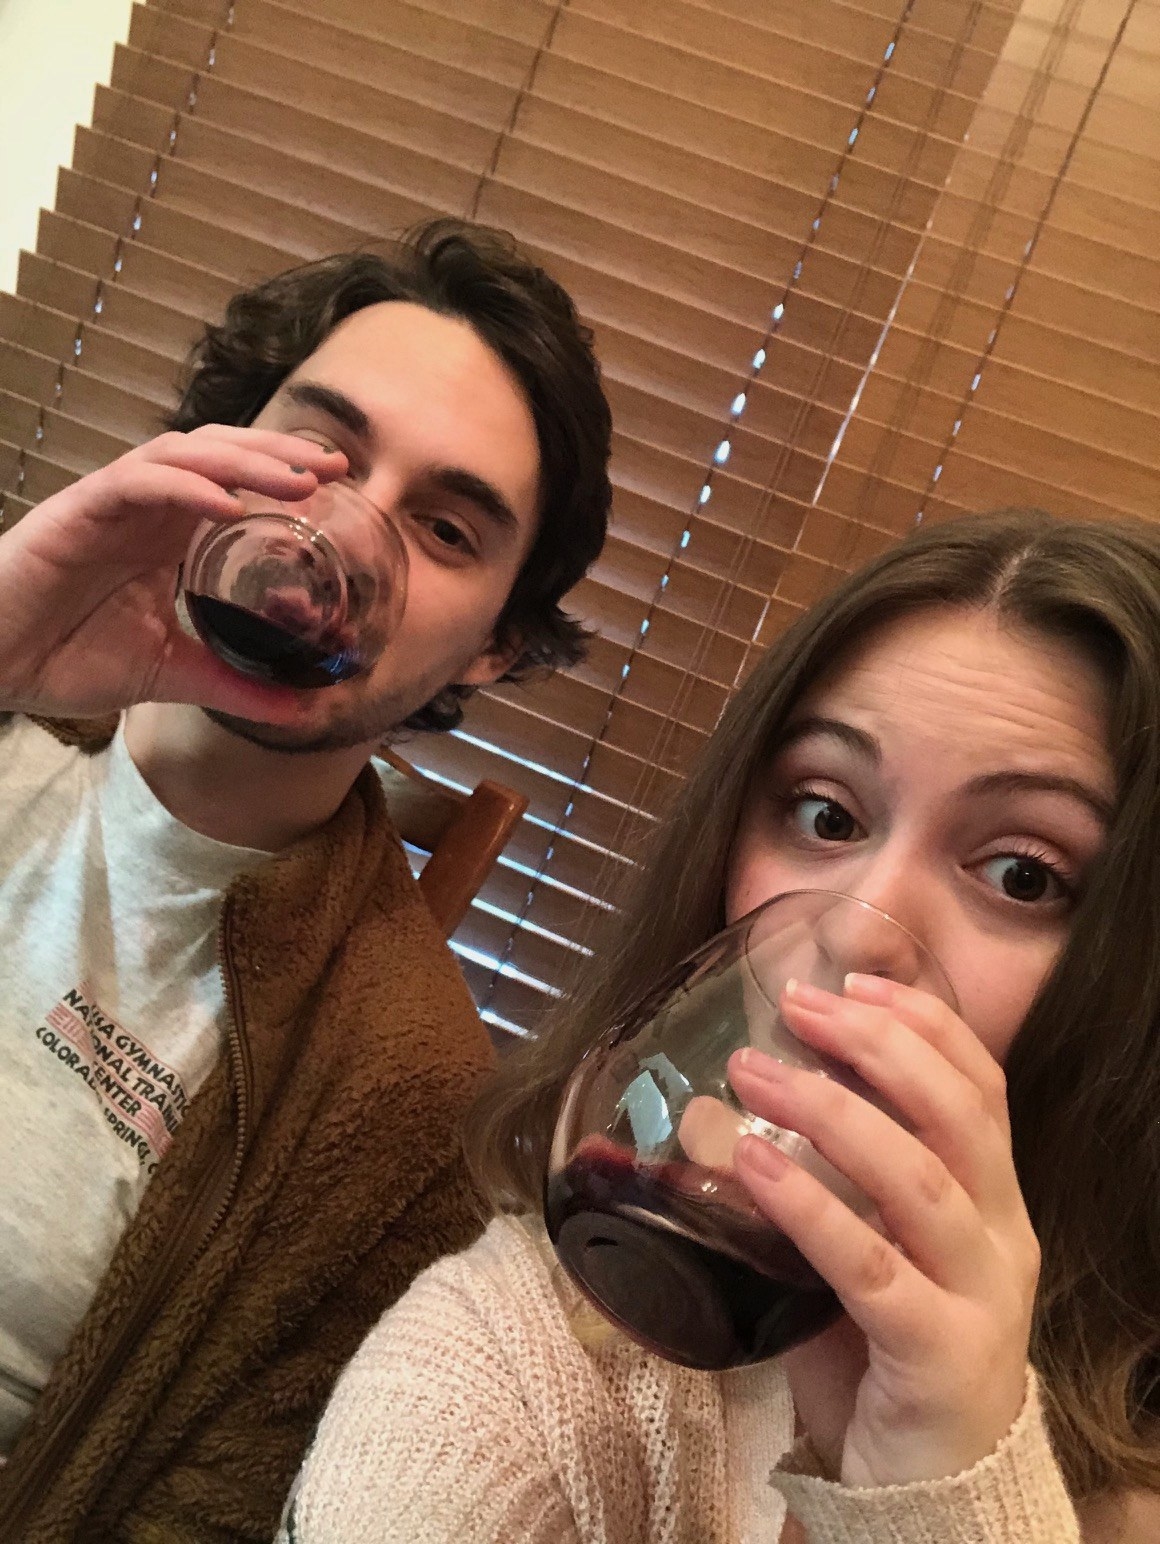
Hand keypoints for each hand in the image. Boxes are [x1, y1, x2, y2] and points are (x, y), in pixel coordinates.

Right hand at [0, 426, 346, 719]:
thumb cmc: (66, 658)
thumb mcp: (168, 674)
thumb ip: (232, 685)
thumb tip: (300, 713)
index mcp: (168, 535)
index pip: (235, 484)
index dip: (283, 476)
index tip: (339, 485)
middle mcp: (146, 509)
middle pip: (220, 455)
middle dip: (279, 455)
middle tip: (335, 467)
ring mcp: (112, 504)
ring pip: (185, 456)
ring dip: (244, 461)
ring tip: (296, 479)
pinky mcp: (78, 511)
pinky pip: (138, 484)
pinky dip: (186, 487)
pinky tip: (228, 504)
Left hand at [728, 973, 1039, 1488]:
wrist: (924, 1489)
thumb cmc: (881, 1350)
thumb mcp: (870, 1245)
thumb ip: (830, 1179)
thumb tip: (732, 1098)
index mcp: (991, 1199)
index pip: (980, 1085)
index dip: (922, 1023)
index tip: (854, 978)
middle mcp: (1002, 1237)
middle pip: (956, 1114)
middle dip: (875, 1044)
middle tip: (796, 1005)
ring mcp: (980, 1298)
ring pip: (917, 1179)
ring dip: (831, 1111)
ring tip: (754, 1071)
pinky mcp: (940, 1356)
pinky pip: (870, 1268)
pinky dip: (809, 1207)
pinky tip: (752, 1166)